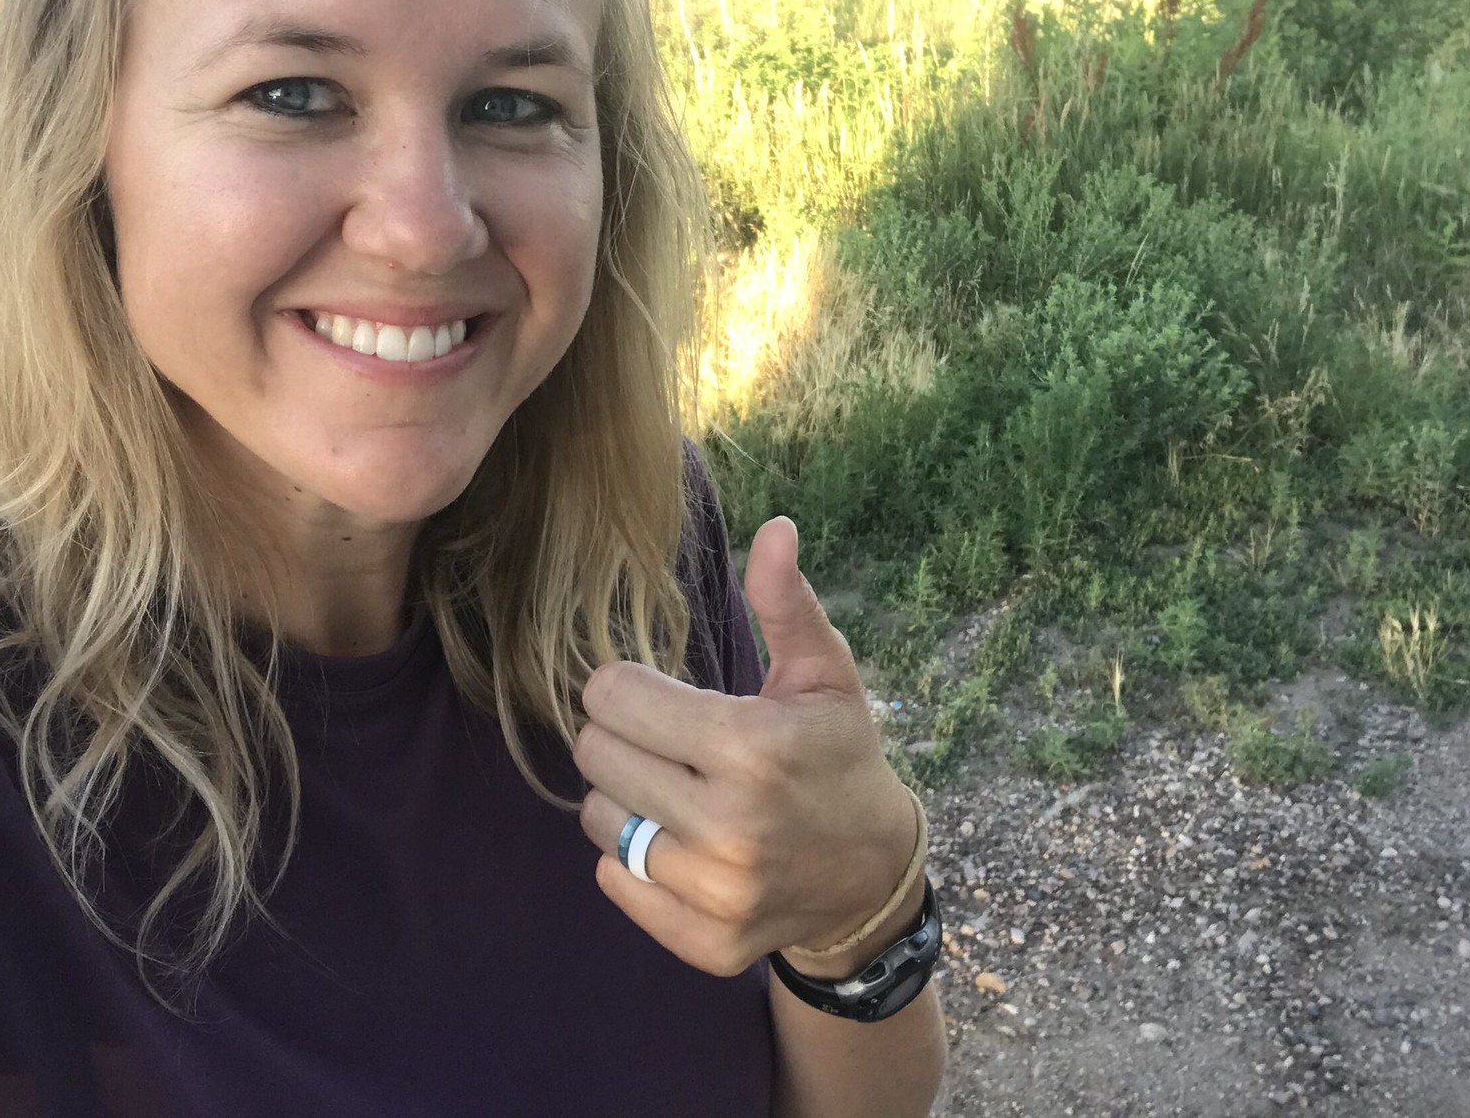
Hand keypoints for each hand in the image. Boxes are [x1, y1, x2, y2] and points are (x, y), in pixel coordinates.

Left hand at [573, 516, 918, 977]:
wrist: (873, 873)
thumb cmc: (839, 755)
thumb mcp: (824, 672)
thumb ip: (786, 603)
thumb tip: (773, 527)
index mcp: (751, 747)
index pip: (613, 698)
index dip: (625, 686)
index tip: (654, 693)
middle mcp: (730, 826)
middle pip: (596, 757)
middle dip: (621, 738)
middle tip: (666, 742)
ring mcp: (717, 892)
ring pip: (599, 821)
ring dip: (625, 798)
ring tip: (675, 790)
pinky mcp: (705, 942)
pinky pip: (614, 882)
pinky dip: (633, 859)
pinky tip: (679, 841)